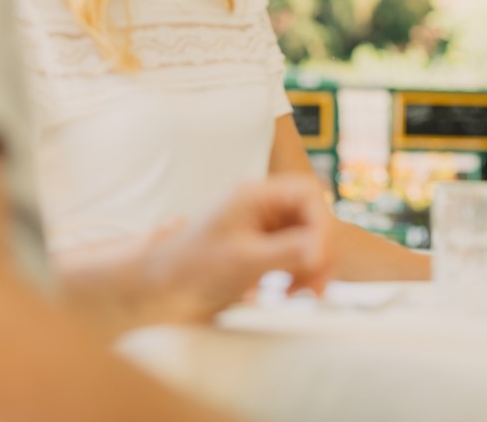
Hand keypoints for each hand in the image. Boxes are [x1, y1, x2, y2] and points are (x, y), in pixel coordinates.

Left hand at [146, 176, 331, 322]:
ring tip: (299, 292)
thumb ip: (285, 253)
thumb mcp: (243, 262)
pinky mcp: (266, 244)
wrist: (164, 286)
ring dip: (312, 264)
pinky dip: (301, 271)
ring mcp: (265, 224)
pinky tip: (288, 291)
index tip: (318, 258)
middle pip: (313, 215)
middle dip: (320, 249)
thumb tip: (321, 251)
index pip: (307, 193)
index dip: (321, 224)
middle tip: (314, 284)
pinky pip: (298, 252)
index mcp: (255, 195)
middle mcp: (263, 204)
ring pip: (309, 236)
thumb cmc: (195, 267)